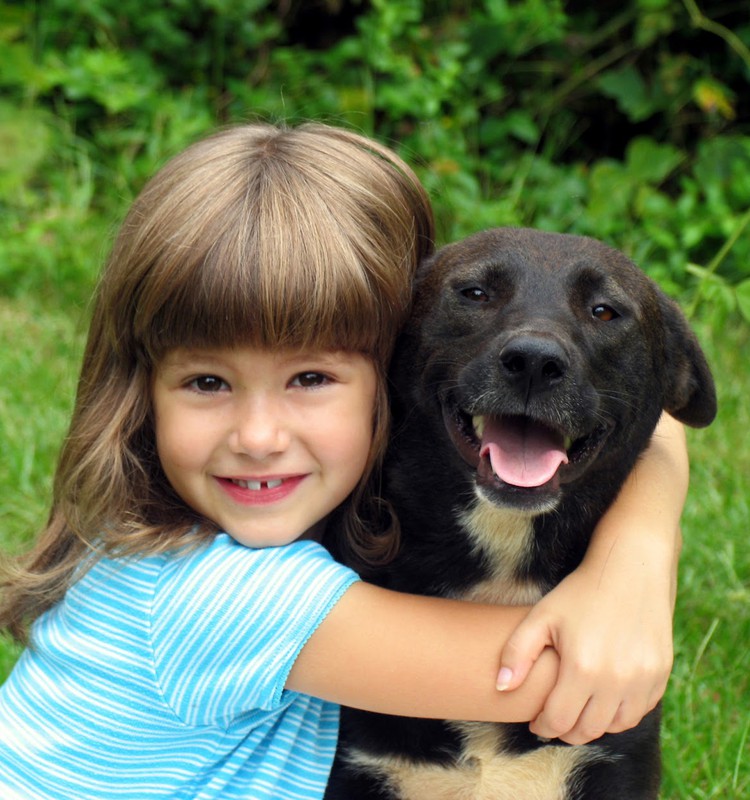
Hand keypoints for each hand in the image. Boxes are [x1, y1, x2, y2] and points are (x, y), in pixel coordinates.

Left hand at [496, 539, 675, 744]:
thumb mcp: (542, 615)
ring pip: (616, 725)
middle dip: (567, 730)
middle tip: (555, 721)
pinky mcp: (661, 674)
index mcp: (582, 668)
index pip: (559, 721)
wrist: (631, 568)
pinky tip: (605, 701)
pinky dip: (621, 713)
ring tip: (579, 713)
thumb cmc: (580, 591)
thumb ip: (517, 652)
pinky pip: (640, 710)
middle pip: (588, 730)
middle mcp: (616, 680)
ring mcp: (643, 679)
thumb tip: (501, 687)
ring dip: (595, 726)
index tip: (535, 722)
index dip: (543, 726)